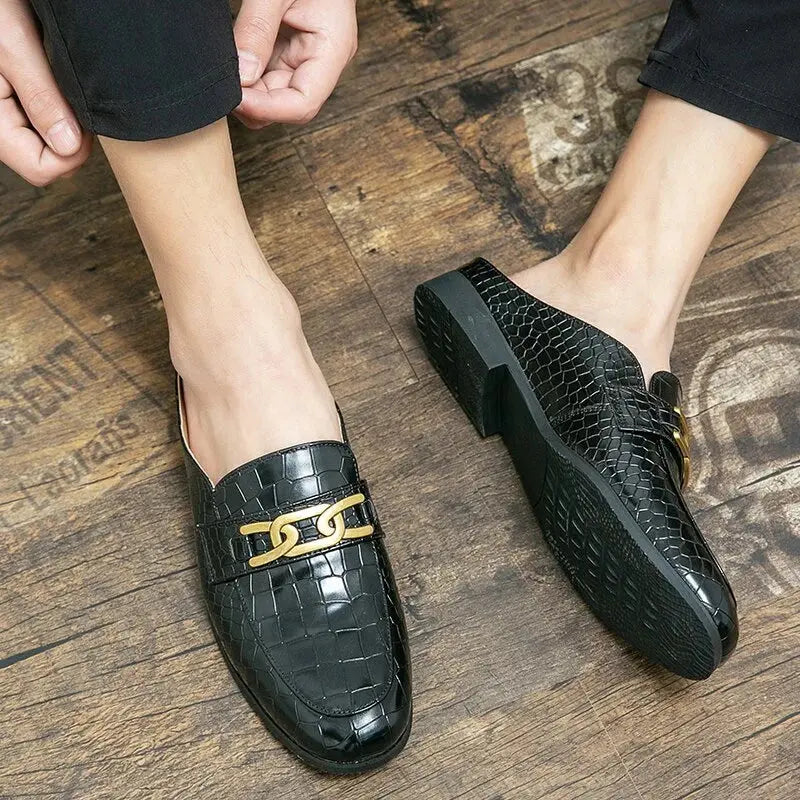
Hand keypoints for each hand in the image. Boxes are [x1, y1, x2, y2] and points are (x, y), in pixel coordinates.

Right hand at [0, 0, 90, 185]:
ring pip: (50, 144)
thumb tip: (68, 145)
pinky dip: (60, 109)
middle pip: (47, 161)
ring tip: (61, 85)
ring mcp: (9, 113)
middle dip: (72, 141)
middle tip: (75, 100)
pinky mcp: (18, 101)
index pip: (40, 169)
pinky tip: (57, 82)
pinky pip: (46, 123)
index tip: (84, 123)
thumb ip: (41, 96)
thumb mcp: (14, 45)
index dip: (71, 154)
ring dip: (67, 123)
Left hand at [233, 0, 356, 127]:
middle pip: (288, 104)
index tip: (236, 98)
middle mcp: (323, 59)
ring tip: (226, 71)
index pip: (303, 104)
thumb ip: (257, 30)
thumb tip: (241, 76)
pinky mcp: (292, 47)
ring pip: (276, 93)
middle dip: (255, 101)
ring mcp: (307, 55)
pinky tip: (233, 61)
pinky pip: (270, 72)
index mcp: (332, 49)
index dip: (268, 109)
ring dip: (250, 89)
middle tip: (222, 85)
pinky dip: (249, 73)